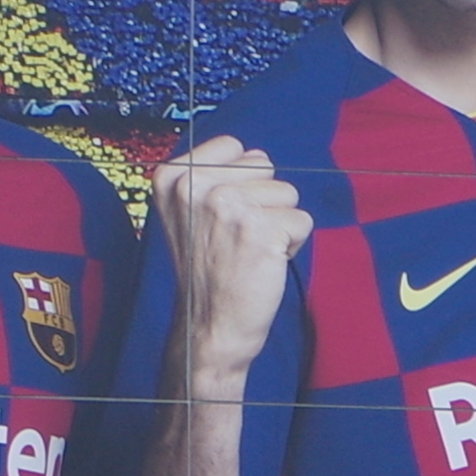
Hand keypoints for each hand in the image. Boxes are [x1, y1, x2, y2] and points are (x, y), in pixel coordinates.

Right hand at [168, 135, 311, 399]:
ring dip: (278, 224)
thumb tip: (256, 156)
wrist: (208, 328)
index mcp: (173, 175)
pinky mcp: (260, 230)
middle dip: (263, 201)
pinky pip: (302, 220)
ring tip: (249, 251)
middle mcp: (195, 185)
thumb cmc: (207, 269)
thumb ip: (213, 177)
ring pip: (287, 192)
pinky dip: (292, 245)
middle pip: (265, 165)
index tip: (223, 217)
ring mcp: (226, 206)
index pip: (236, 147)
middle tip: (237, 238)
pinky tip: (263, 264)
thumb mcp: (188, 212)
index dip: (243, 182)